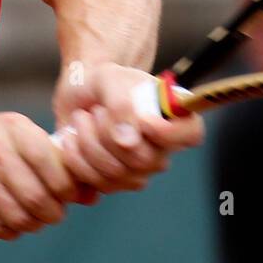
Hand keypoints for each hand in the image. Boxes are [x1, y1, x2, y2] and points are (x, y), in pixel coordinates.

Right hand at [0, 113, 79, 243]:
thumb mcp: (19, 138)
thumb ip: (55, 162)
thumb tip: (91, 194)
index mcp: (13, 126)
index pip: (51, 162)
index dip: (66, 187)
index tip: (68, 196)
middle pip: (36, 197)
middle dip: (51, 213)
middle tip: (52, 214)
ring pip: (18, 217)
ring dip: (32, 225)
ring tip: (33, 219)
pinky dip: (9, 232)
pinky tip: (9, 222)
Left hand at [52, 62, 204, 196]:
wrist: (78, 94)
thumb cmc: (104, 82)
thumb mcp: (111, 79)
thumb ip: (122, 104)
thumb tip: (129, 143)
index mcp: (173, 118)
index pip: (191, 134)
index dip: (169, 132)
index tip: (143, 118)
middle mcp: (161, 150)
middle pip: (142, 160)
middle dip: (107, 133)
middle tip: (95, 111)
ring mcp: (138, 171)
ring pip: (114, 174)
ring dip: (87, 142)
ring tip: (81, 119)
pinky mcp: (112, 183)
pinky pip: (94, 183)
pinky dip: (74, 158)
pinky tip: (71, 138)